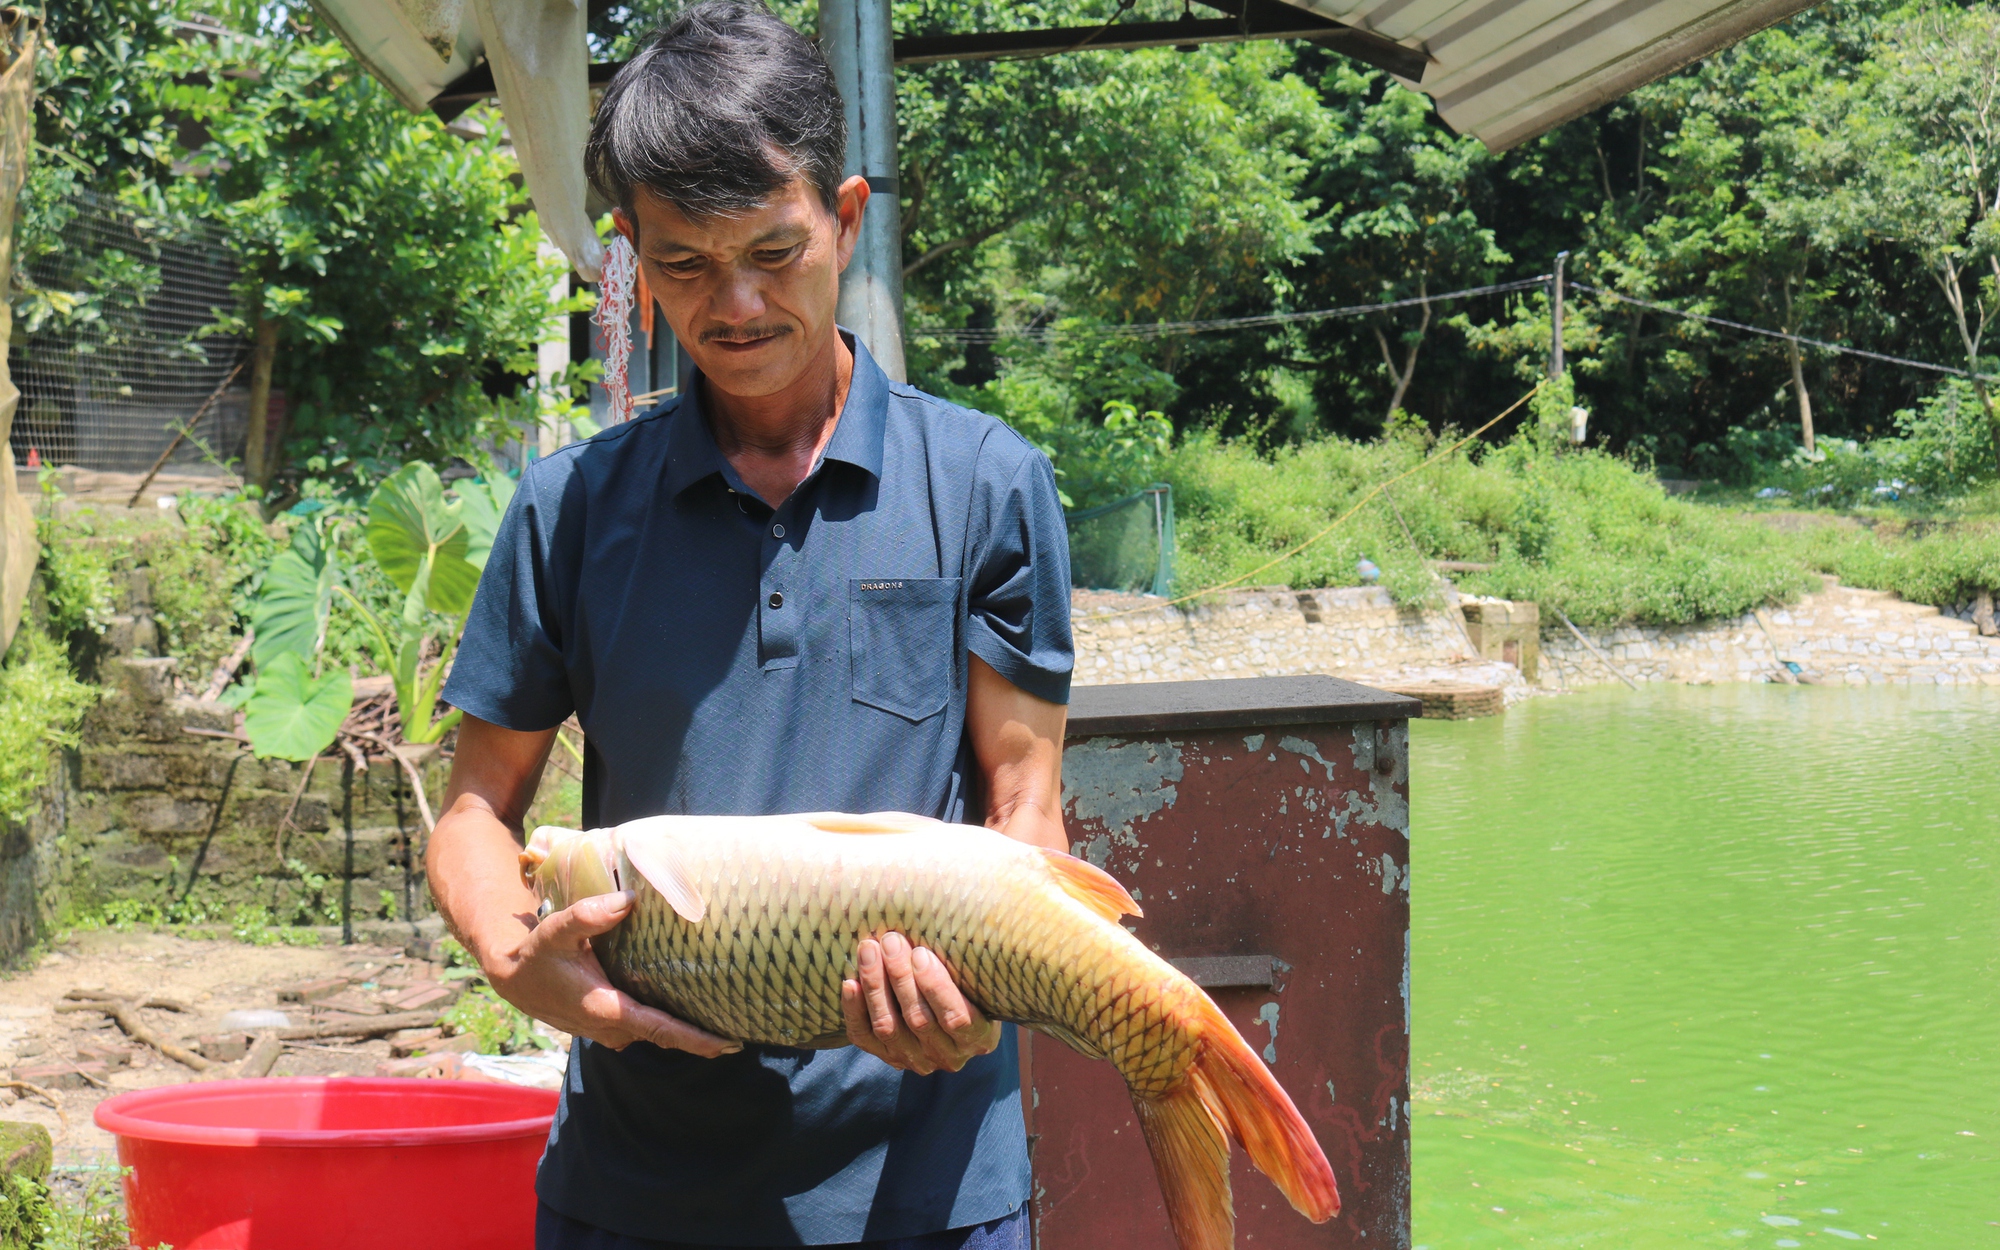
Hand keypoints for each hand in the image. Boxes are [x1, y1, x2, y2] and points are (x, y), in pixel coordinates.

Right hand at [484, 890, 740, 1055]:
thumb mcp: (557, 930)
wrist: (513, 978)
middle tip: (742, 1028)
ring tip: (726, 1017)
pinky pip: (645, 1028)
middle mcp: (612, 1028)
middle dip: (702, 1037)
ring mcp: (610, 1031)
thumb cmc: (538, 954)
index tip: (728, 1044)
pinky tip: (690, 1007)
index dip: (695, 1039)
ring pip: (656, 1034)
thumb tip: (628, 901)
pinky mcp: (608, 1026)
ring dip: (686, 1030)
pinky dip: (668, 1023)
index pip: (660, 1030)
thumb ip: (589, 915)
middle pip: (666, 1036)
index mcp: (607, 1010)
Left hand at [841, 931, 1000, 1074]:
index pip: (958, 1019)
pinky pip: (865, 1038)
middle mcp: (949, 1056)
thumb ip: (969, 957)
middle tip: (891, 941)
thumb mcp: (979, 974)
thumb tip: (958, 905)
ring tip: (869, 950)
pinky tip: (849, 982)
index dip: (937, 988)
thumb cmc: (968, 978)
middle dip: (901, 978)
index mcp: (980, 1037)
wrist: (945, 1005)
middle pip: (919, 1021)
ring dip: (876, 987)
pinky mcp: (887, 1057)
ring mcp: (916, 1060)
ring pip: (889, 1028)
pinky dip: (855, 1010)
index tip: (921, 953)